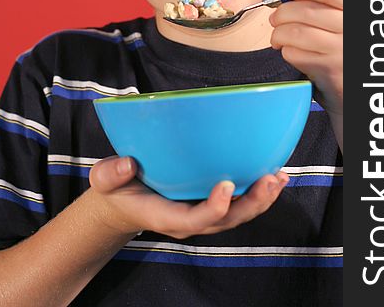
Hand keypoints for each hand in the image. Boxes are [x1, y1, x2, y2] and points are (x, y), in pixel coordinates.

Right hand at [89, 156, 288, 239]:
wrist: (123, 202)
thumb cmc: (116, 189)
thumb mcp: (105, 180)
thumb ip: (111, 173)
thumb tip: (128, 163)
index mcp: (166, 216)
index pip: (194, 219)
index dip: (214, 207)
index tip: (227, 185)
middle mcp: (189, 219)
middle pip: (226, 219)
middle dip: (251, 204)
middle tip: (269, 179)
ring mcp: (201, 212)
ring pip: (237, 213)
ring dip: (261, 198)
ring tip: (279, 177)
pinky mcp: (208, 201)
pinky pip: (237, 202)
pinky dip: (257, 191)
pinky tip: (273, 175)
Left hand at [269, 0, 342, 115]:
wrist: (352, 81)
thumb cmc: (345, 41)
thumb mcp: (345, 11)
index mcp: (357, 10)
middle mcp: (352, 30)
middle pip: (307, 12)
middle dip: (282, 12)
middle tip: (275, 16)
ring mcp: (341, 51)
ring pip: (296, 33)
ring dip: (278, 32)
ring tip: (277, 33)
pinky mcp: (329, 70)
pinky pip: (295, 54)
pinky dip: (285, 49)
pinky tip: (288, 48)